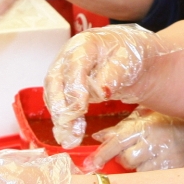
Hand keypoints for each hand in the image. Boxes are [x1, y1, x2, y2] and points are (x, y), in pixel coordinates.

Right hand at [44, 25, 183, 146]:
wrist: (129, 58)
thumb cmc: (130, 55)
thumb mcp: (129, 61)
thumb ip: (115, 74)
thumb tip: (102, 90)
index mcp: (85, 44)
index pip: (75, 65)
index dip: (75, 87)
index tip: (79, 108)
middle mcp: (69, 56)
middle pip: (55, 80)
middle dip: (60, 107)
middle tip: (69, 130)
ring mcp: (64, 70)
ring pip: (53, 93)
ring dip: (59, 117)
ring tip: (68, 139)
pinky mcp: (65, 85)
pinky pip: (58, 102)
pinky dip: (62, 119)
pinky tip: (67, 135)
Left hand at [85, 107, 183, 172]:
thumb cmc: (171, 122)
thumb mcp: (146, 118)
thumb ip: (122, 128)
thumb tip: (98, 137)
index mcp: (145, 126)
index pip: (117, 142)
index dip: (102, 154)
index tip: (90, 164)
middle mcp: (155, 142)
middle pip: (127, 160)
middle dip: (125, 160)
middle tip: (134, 154)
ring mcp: (167, 158)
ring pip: (140, 173)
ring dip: (139, 169)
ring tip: (149, 160)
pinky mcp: (177, 171)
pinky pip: (155, 180)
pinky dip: (153, 176)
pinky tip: (158, 167)